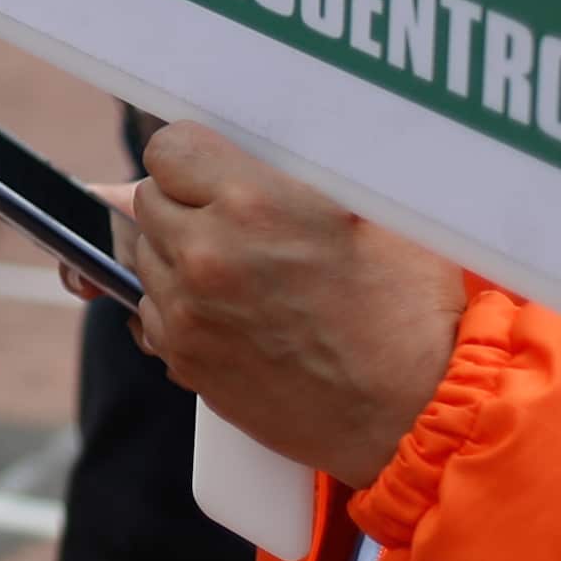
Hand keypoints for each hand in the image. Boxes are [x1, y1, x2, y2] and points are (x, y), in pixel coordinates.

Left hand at [76, 128, 471, 487]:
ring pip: (147, 257)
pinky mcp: (185, 361)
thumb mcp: (366, 213)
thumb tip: (238, 160)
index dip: (192, 158)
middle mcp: (206, 254)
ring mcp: (189, 313)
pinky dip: (180, 308)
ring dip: (178, 257)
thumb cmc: (406, 309)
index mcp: (253, 202)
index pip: (169, 149)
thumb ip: (289, 178)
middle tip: (235, 225)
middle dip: (185, 205)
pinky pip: (153, 313)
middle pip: (150, 200)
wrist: (414, 412)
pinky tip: (231, 315)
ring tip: (240, 274)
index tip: (214, 172)